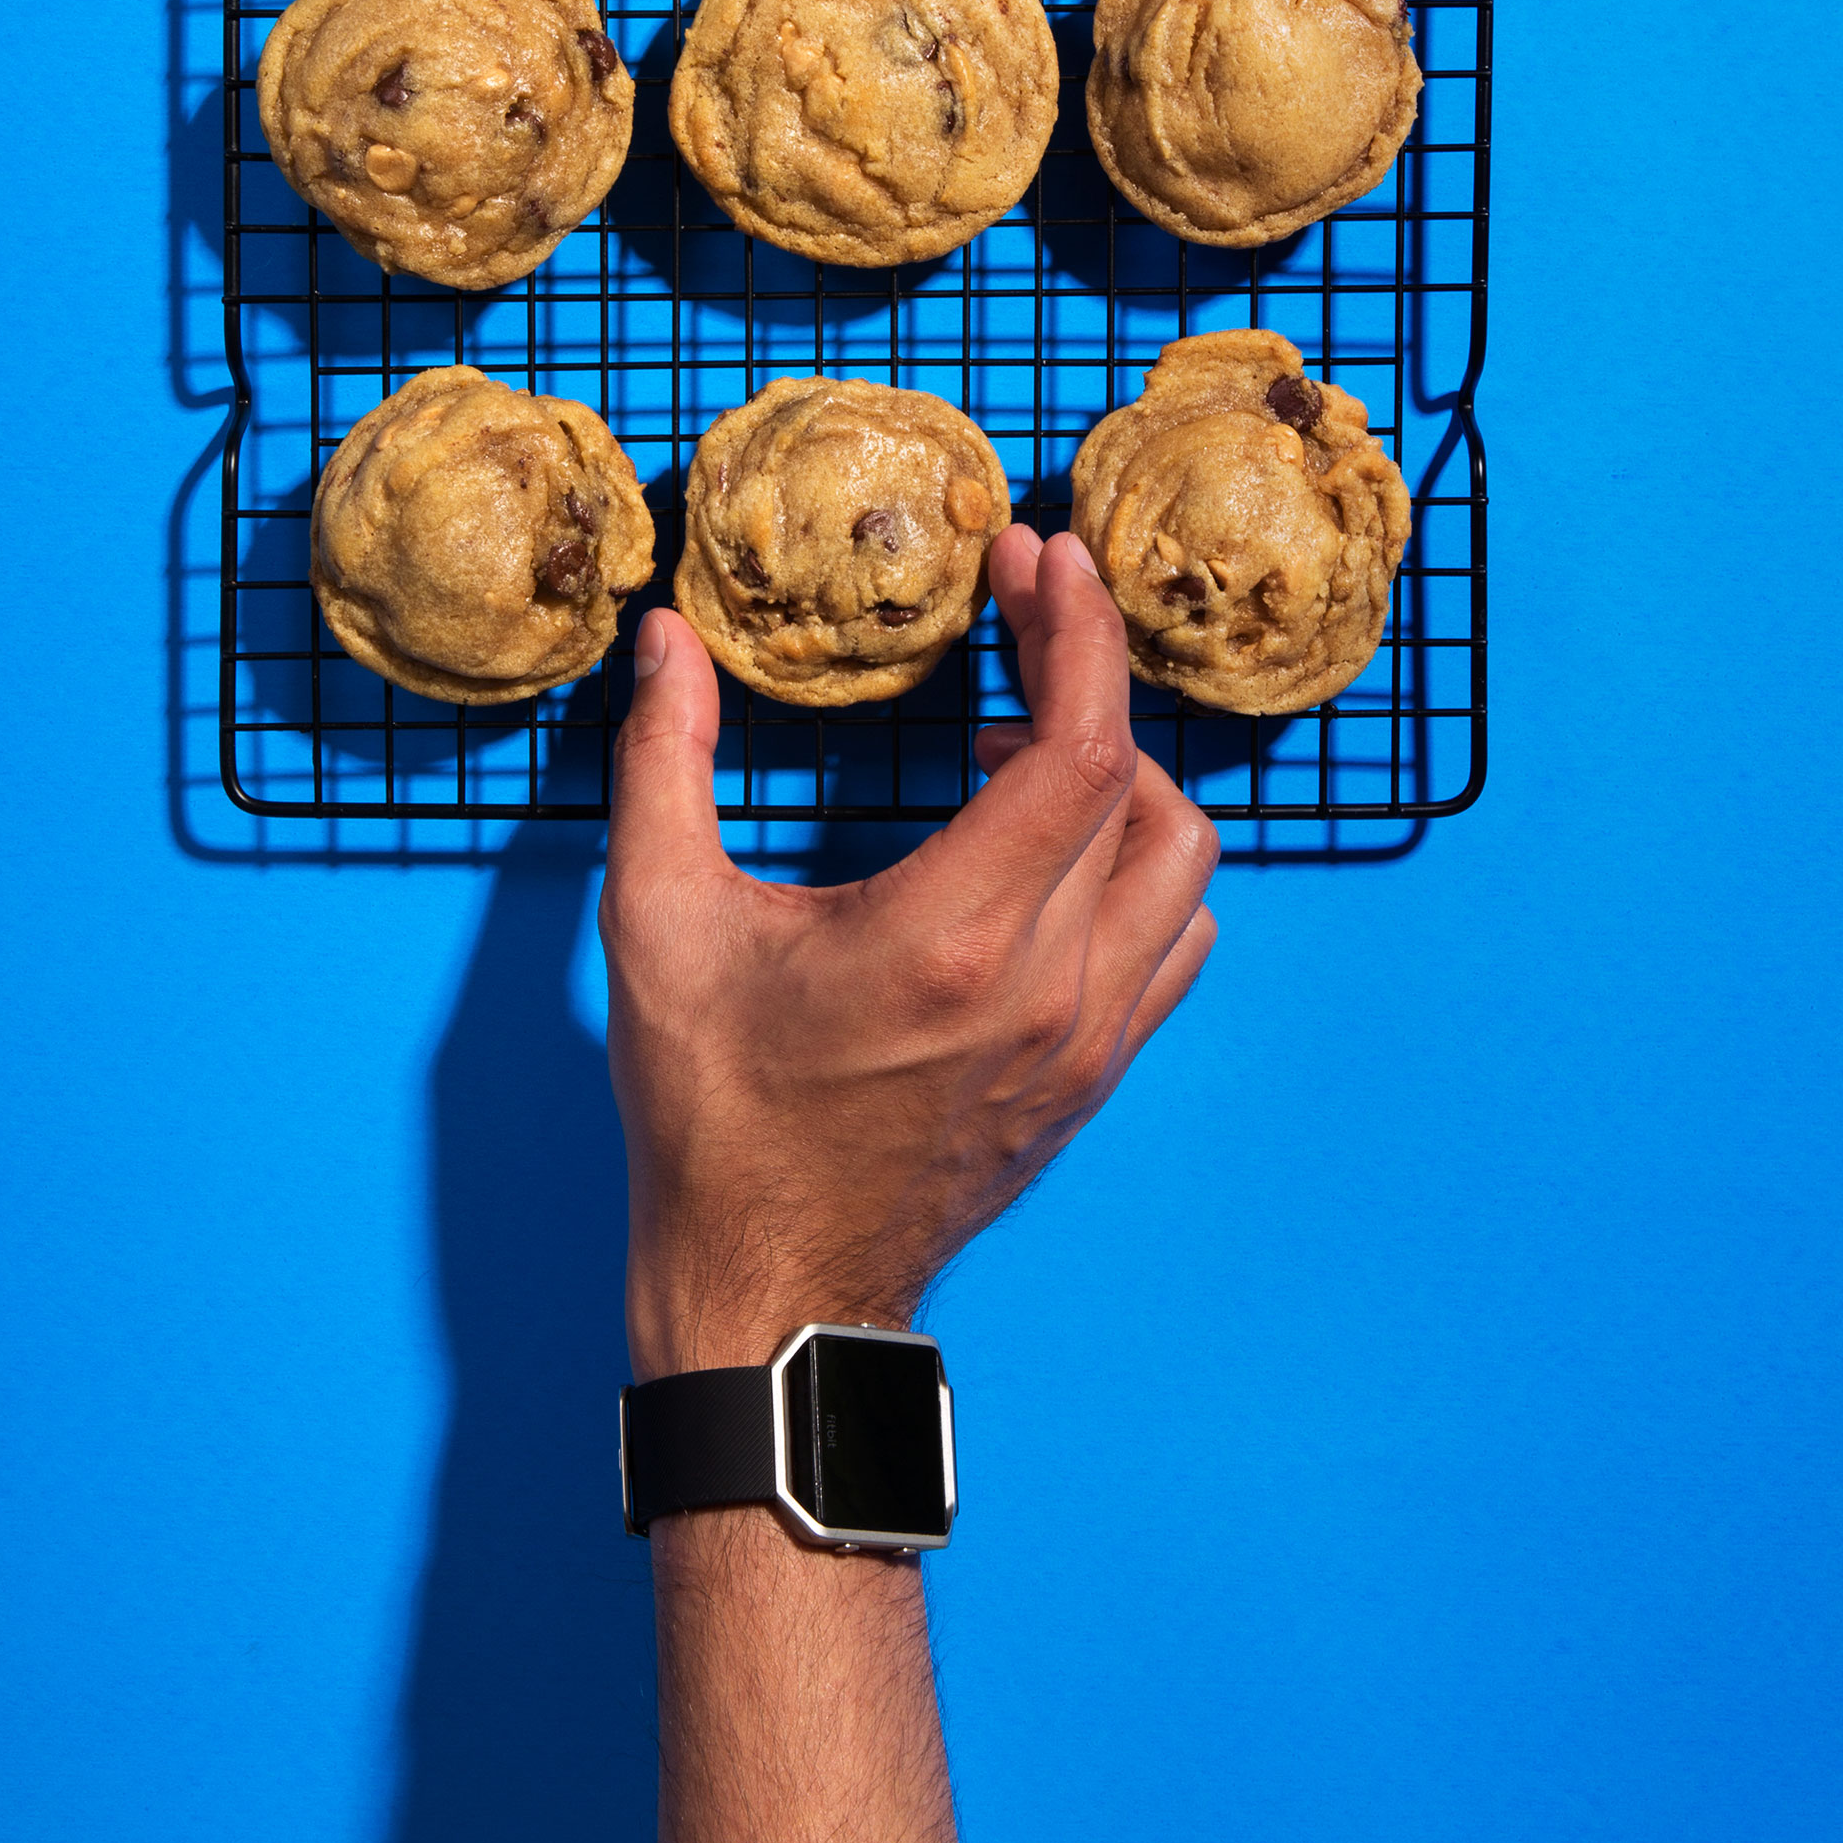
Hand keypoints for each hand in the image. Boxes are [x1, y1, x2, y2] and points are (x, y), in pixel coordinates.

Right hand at [599, 528, 1219, 1376]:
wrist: (771, 1283)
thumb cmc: (711, 1115)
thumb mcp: (657, 925)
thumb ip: (662, 764)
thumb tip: (669, 641)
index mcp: (953, 941)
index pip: (1082, 746)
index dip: (1074, 632)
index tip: (1039, 559)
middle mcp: (1049, 989)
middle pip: (1142, 784)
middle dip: (1087, 673)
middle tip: (1017, 620)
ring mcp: (1087, 1041)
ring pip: (1185, 864)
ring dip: (1122, 779)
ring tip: (1015, 752)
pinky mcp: (1095, 1076)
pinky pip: (1174, 939)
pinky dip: (1139, 867)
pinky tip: (1050, 854)